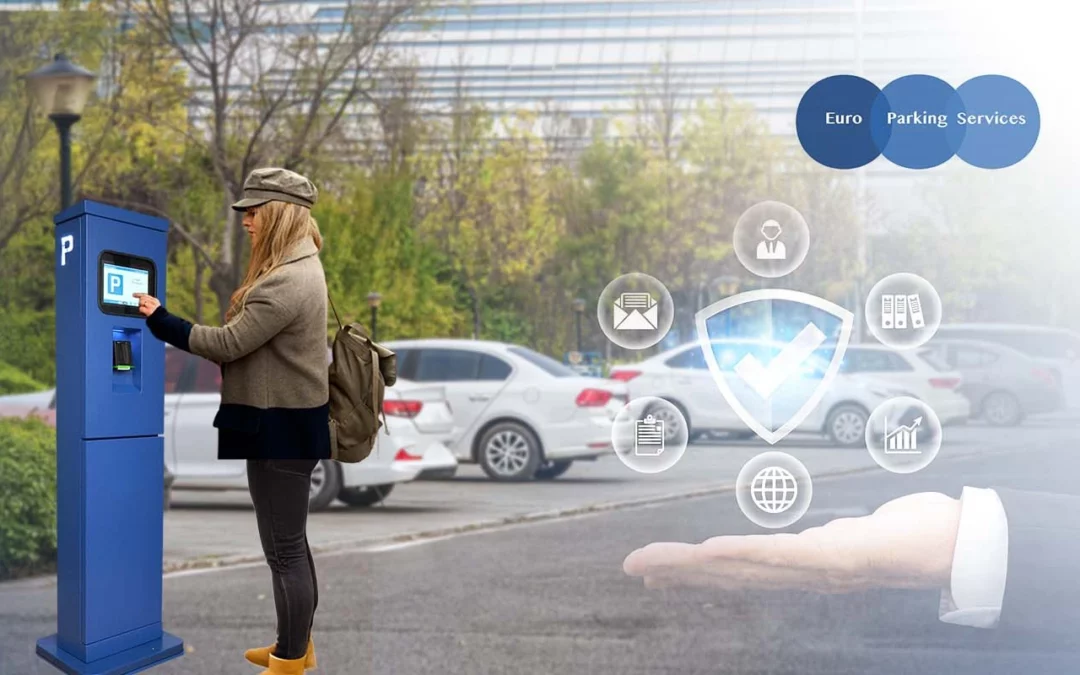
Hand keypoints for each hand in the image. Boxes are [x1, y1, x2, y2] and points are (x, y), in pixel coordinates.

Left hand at [133, 293, 160, 316]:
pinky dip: (141, 310)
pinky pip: (141, 308)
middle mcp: (153, 302)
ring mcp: (151, 306)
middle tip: (142, 306)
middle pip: (142, 298)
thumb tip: (140, 298)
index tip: (133, 294)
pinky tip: (144, 312)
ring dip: (141, 306)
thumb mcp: (153, 305)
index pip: (145, 295)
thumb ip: (147, 301)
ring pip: (141, 302)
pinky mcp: (149, 310)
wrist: (160, 318)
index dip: (138, 294)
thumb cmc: (156, 313)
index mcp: (154, 300)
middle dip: (140, 302)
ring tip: (145, 309)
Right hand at [623, 492, 961, 593]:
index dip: (692, 572)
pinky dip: (744, 555)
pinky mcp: (837, 557)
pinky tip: (714, 550)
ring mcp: (817, 569)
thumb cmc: (912, 537)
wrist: (959, 547)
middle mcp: (802, 576)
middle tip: (634, 567)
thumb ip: (831, 541)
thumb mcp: (858, 538)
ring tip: (655, 564)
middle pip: (728, 572)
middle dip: (678, 571)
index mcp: (801, 570)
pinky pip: (781, 557)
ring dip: (695, 566)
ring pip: (743, 566)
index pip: (735, 571)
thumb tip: (819, 538)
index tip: (654, 571)